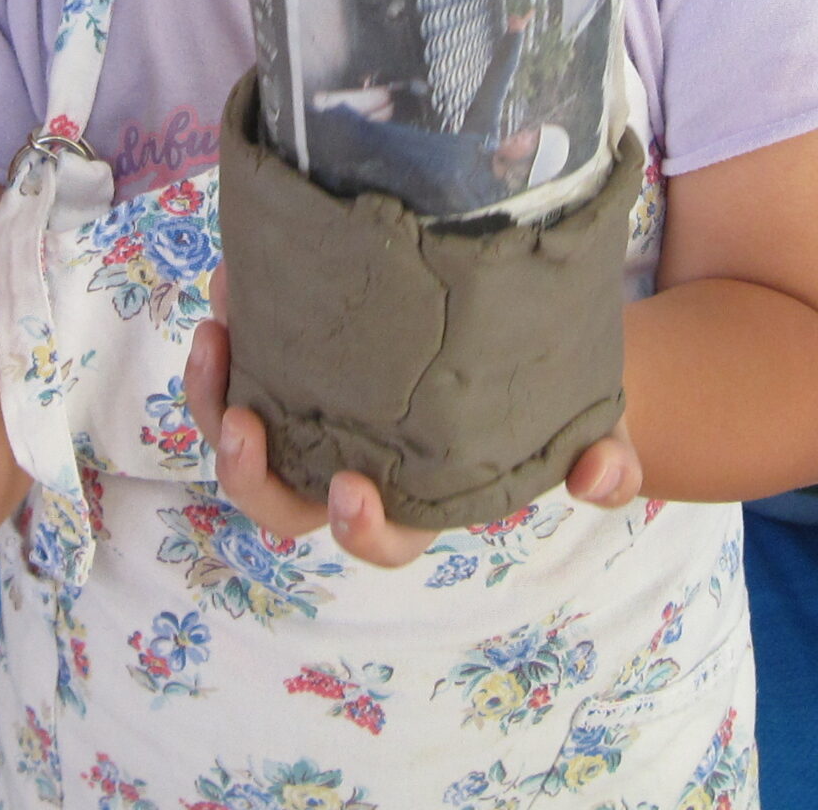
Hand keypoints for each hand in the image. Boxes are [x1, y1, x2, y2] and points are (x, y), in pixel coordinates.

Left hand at [182, 275, 643, 565]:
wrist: (525, 339)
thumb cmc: (548, 402)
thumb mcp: (590, 425)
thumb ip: (603, 457)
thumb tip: (603, 476)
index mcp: (417, 501)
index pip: (381, 538)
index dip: (361, 528)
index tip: (354, 489)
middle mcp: (352, 469)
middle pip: (283, 504)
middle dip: (250, 474)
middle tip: (244, 424)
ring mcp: (314, 419)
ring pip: (242, 435)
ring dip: (214, 396)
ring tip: (217, 331)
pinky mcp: (292, 366)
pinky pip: (242, 364)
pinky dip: (231, 330)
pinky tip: (233, 279)